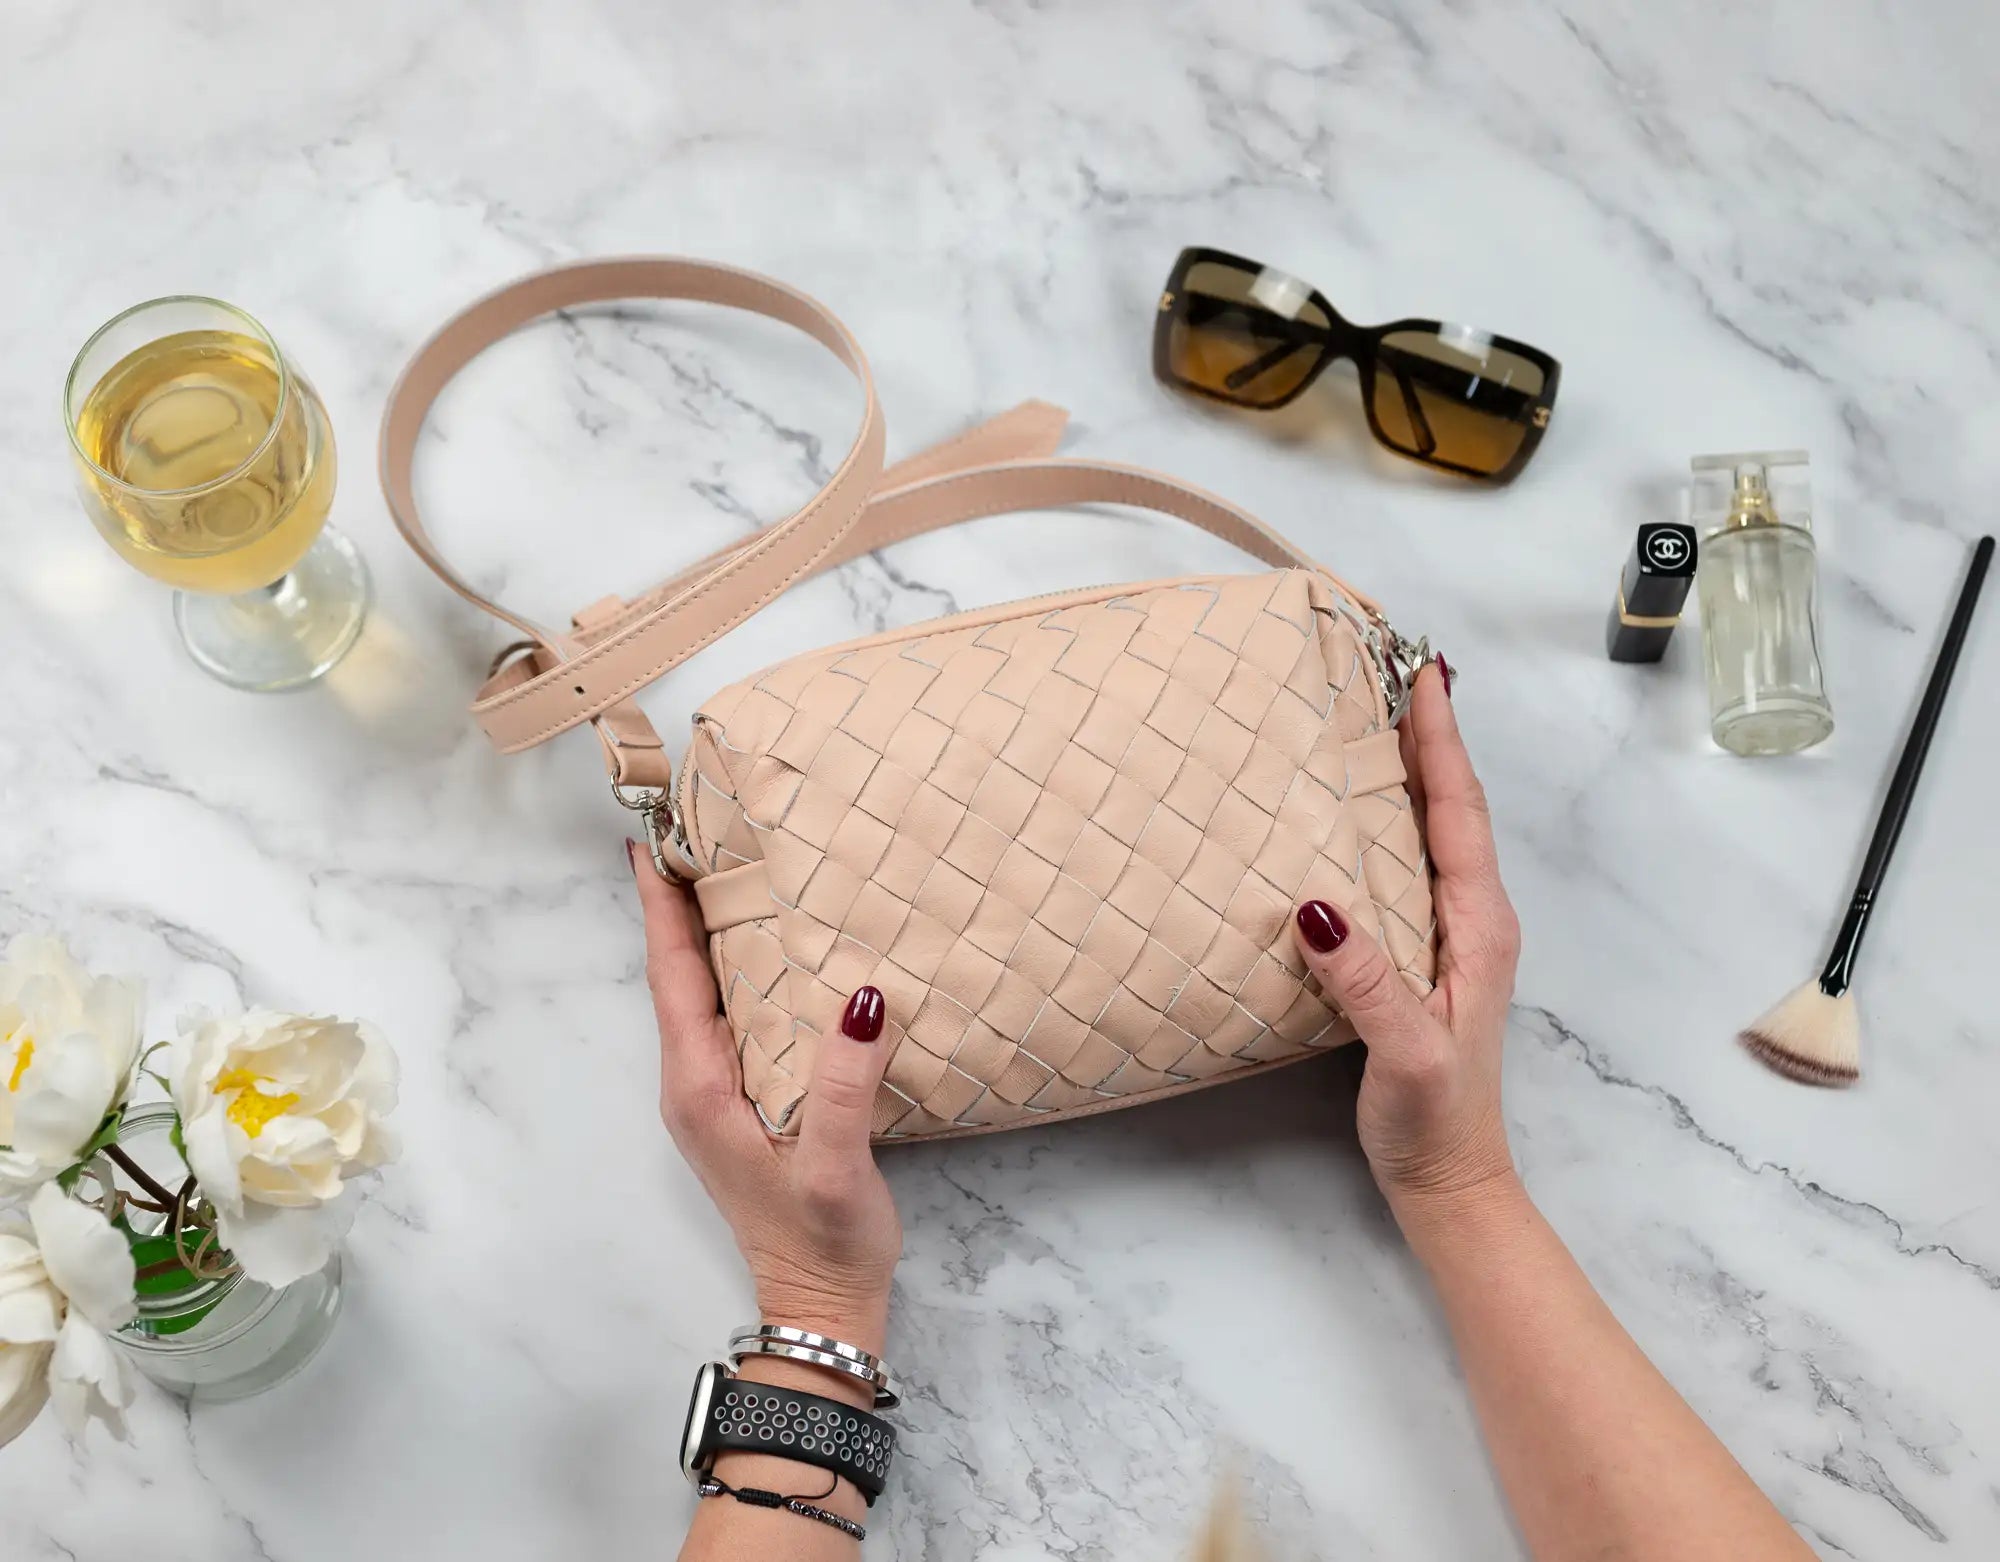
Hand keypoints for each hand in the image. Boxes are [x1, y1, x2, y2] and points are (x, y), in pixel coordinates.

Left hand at [630, 844, 902, 1351]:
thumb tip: (863, 997)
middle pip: (677, 976)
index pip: (671, 976)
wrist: (822, 1310)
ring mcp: (715, 1097)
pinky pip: (728, 1018)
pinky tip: (769, 952)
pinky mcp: (742, 1106)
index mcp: (701, 1087)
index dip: (661, 908)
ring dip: (705, 935)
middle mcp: (694, 1085)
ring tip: (728, 872)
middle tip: (694, 830)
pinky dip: (735, 971)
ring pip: (700, 996)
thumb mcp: (837, 1166)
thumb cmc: (824, 1242)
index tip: (651, 839)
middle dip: (678, 904)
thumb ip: (845, 1086)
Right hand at [1293, 663, 1519, 1222]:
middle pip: (1453, 809)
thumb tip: (1315, 903)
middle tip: (1394, 673)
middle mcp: (1473, 921)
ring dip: (1413, 775)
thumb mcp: (1405, 1053)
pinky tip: (1357, 816)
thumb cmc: (1435, 1122)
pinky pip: (1411, 867)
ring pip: (1434, 834)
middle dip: (1428, 738)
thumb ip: (1368, 981)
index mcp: (1478, 929)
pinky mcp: (1425, 958)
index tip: (1424, 675)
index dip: (1440, 744)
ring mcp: (1452, 939)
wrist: (1451, 1182)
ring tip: (1376, 722)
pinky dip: (1394, 822)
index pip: (1459, 815)